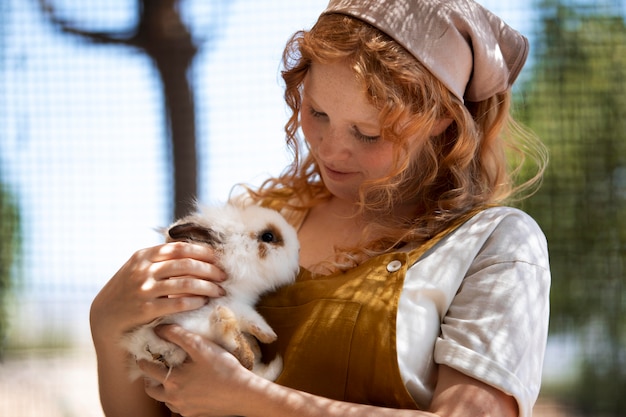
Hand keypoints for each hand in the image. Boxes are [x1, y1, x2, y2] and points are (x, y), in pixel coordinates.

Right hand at [90, 242, 226, 341]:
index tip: (219, 259)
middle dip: (210, 270)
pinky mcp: (146, 310)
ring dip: (207, 287)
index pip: (180, 248)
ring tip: (219, 291)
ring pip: (186, 284)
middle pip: (187, 265)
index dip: (203, 252)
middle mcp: (143, 270)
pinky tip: (203, 302)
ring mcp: (144, 290)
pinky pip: (178, 303)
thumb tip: (193, 249)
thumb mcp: (137, 268)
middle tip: (224, 277)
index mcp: (143, 255)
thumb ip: (159, 258)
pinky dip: (195, 301)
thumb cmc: (127, 291)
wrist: (104, 318)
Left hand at [140, 324, 253, 416]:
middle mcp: (174, 398)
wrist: (243, 394)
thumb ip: (178, 335)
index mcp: (172, 380)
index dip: (143, 359)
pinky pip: (179, 407)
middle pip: (151, 390)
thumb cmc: (223, 368)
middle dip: (149, 378)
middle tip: (154, 367)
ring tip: (171, 377)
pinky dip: (178, 398)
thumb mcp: (201, 346)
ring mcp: (184, 409)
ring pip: (164, 400)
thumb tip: (159, 328)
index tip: (143, 353)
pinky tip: (188, 389)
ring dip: (163, 389)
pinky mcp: (195, 414)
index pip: (147, 369)